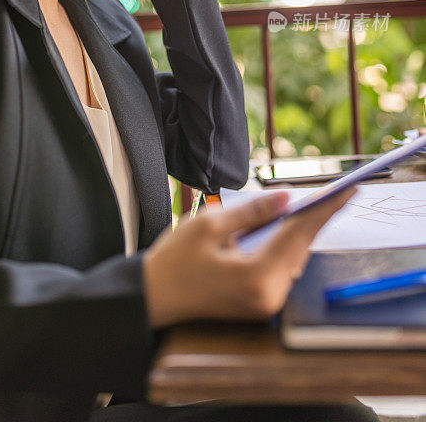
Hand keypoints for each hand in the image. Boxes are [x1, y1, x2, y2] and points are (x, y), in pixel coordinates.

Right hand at [143, 187, 355, 327]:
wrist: (151, 299)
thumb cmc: (174, 262)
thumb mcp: (210, 226)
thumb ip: (253, 212)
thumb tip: (286, 198)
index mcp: (257, 277)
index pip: (300, 236)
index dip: (324, 210)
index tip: (347, 192)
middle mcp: (269, 297)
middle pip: (301, 249)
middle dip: (315, 219)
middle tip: (334, 193)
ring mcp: (265, 305)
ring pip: (293, 260)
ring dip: (301, 233)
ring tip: (315, 206)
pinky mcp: (258, 304)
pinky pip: (282, 269)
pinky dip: (287, 247)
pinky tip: (290, 228)